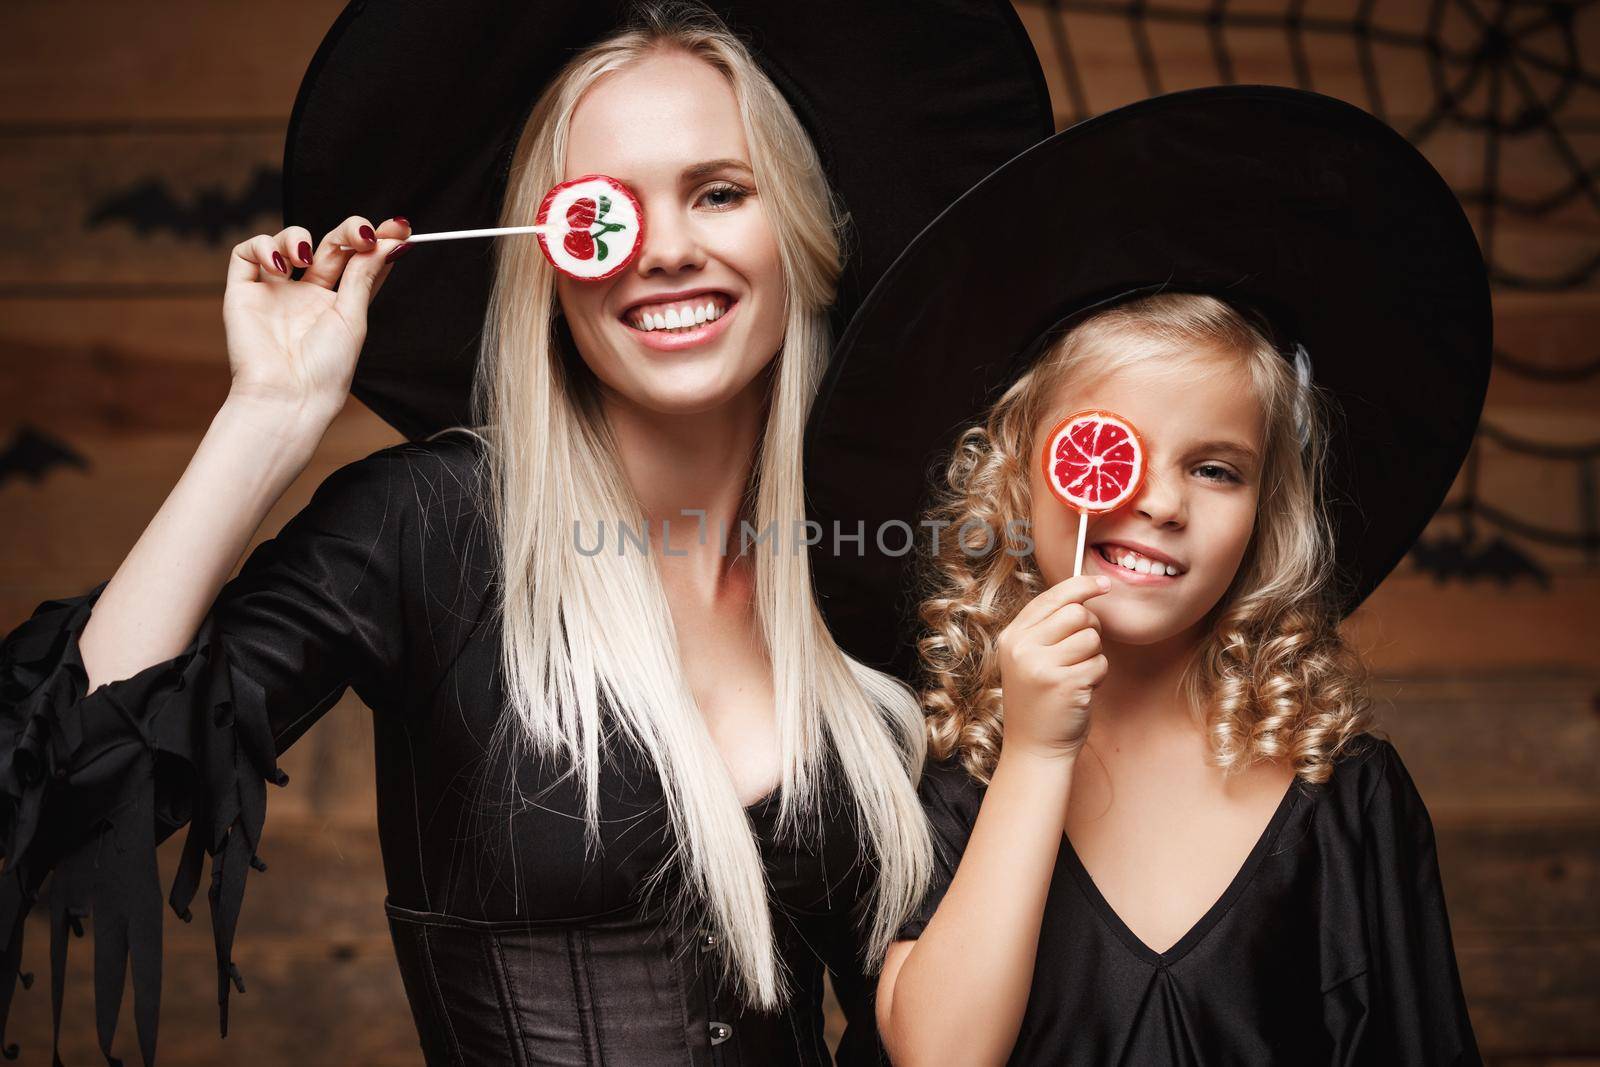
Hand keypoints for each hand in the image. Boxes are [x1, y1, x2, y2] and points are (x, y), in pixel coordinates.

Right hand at [221, 214, 412, 419]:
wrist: (289, 396)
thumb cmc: (325, 370)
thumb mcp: (353, 318)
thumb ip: (364, 275)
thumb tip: (390, 242)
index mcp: (337, 303)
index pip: (358, 261)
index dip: (376, 241)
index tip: (398, 228)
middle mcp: (307, 294)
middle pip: (329, 245)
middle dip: (349, 231)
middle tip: (363, 234)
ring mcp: (275, 291)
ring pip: (286, 240)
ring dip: (298, 236)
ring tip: (305, 259)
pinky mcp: (243, 292)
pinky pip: (246, 253)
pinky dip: (262, 247)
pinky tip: (279, 267)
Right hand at [996, 574, 1110, 761]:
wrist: (1035, 748)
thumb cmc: (1040, 701)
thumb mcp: (1030, 659)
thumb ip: (1048, 627)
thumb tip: (1086, 592)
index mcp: (1012, 637)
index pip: (1051, 597)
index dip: (1081, 586)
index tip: (1103, 585)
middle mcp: (1022, 648)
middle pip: (1076, 613)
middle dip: (1091, 629)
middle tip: (1083, 652)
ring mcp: (1041, 666)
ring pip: (1091, 637)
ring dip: (1094, 656)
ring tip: (1077, 676)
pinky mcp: (1064, 684)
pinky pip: (1099, 663)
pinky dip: (1098, 676)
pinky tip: (1081, 691)